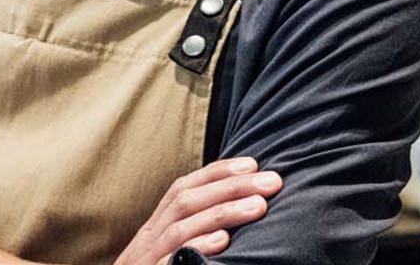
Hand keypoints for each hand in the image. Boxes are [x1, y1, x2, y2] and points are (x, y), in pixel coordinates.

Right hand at [112, 157, 282, 264]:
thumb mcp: (164, 251)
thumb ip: (189, 230)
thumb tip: (232, 212)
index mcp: (154, 227)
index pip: (183, 188)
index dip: (217, 172)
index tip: (252, 164)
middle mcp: (149, 238)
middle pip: (186, 201)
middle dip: (231, 187)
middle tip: (271, 181)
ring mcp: (147, 259)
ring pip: (181, 228)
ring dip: (223, 213)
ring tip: (259, 206)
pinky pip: (170, 261)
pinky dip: (196, 248)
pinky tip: (223, 242)